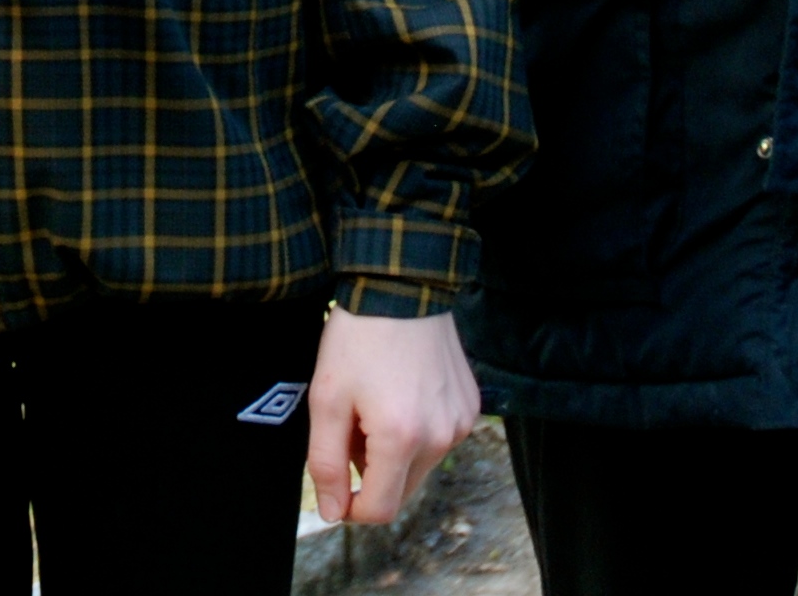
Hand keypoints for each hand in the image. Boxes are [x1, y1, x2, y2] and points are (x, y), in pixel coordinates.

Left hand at [305, 304, 479, 528]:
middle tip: (352, 427)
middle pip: (402, 491)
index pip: (380, 510)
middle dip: (372, 474)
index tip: (334, 485)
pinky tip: (401, 394)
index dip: (350, 507)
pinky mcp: (471, 406)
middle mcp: (440, 436)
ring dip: (395, 454)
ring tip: (376, 406)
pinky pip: (440, 439)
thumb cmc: (357, 338)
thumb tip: (332, 512)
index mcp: (401, 438)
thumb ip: (326, 463)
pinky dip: (417, 432)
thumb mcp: (326, 399)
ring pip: (421, 466)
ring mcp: (461, 422)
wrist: (401, 286)